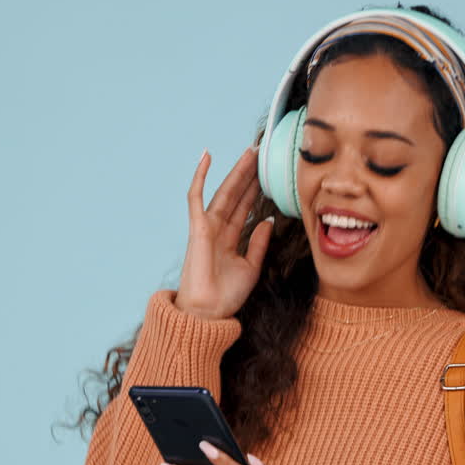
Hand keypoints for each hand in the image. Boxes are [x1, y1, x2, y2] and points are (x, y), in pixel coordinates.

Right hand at [175, 147, 274, 319]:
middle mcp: (218, 229)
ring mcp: (206, 226)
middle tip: (261, 153)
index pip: (245, 207)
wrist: (209, 312)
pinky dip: (200, 176)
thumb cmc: (227, 296)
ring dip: (236, 172)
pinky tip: (207, 156)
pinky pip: (196, 197)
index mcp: (230, 239)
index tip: (268, 172)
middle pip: (236, 195)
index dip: (256, 189)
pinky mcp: (198, 227)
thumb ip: (259, 244)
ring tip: (249, 153)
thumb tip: (268, 222)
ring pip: (224, 191)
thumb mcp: (252, 267)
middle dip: (249, 175)